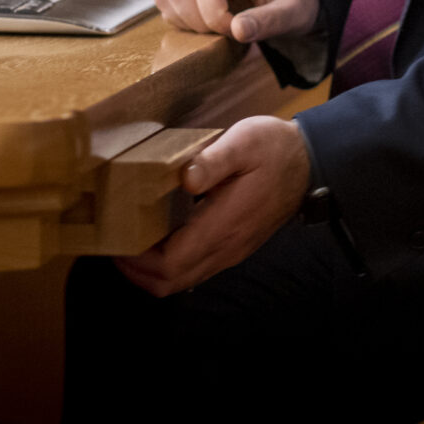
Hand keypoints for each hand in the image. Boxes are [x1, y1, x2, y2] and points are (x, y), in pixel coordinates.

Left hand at [116, 115, 312, 295]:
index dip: (137, 261)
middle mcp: (226, 247)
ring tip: (131, 245)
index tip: (116, 242)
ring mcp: (231, 252)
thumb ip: (214, 160)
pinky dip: (170, 266)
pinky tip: (159, 241)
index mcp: (223, 225)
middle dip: (136, 272)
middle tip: (115, 246)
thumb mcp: (245, 142)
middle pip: (171, 282)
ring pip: (182, 281)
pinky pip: (195, 271)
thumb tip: (185, 179)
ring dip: (151, 272)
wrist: (309, 165)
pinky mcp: (234, 248)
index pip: (171, 263)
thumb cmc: (274, 150)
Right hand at [151, 0, 318, 44]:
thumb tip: (237, 31)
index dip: (215, 16)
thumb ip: (269, 21)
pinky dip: (178, 16)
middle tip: (227, 32)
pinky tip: (204, 24)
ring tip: (216, 28)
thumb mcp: (294, 11)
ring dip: (186, 20)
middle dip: (199, 22)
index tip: (238, 32)